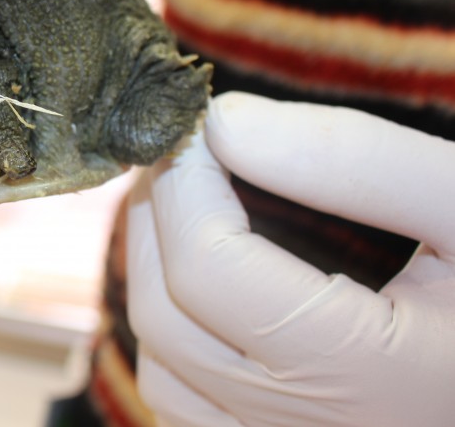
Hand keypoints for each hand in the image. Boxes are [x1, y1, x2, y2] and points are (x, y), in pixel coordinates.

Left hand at [126, 92, 454, 426]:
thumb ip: (358, 162)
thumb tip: (226, 122)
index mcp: (364, 378)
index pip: (207, 268)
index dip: (185, 181)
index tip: (199, 123)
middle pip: (165, 316)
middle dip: (162, 217)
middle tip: (188, 153)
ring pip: (164, 368)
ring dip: (157, 275)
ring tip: (194, 207)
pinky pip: (186, 406)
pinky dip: (175, 336)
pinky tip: (211, 286)